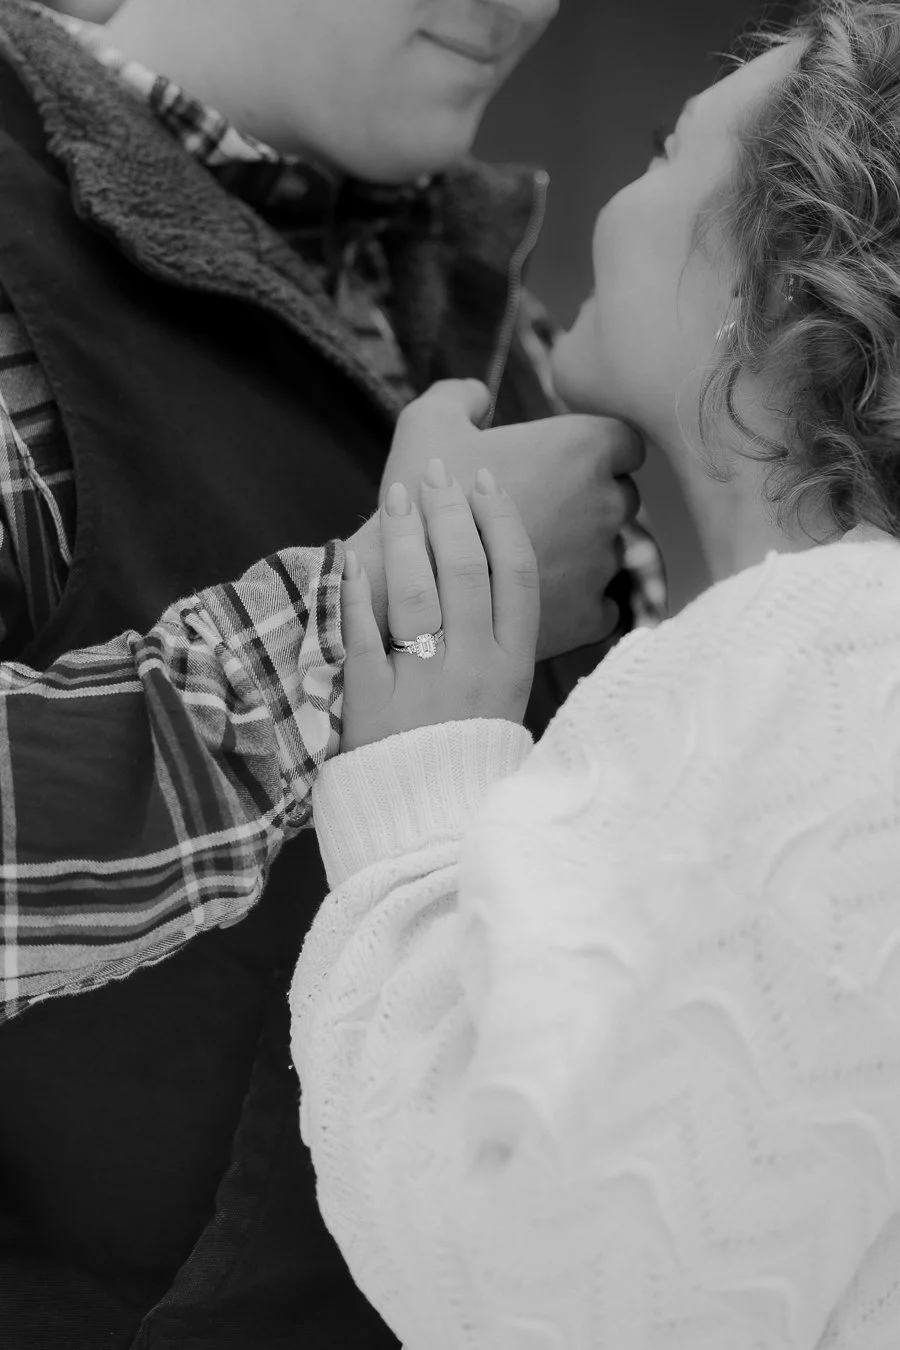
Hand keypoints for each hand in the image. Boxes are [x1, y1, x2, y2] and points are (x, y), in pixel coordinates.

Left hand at [339, 459, 538, 753]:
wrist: (430, 824)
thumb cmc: (467, 755)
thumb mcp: (505, 700)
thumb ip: (499, 640)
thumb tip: (489, 565)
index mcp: (512, 667)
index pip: (516, 576)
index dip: (501, 521)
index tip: (485, 482)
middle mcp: (472, 669)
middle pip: (466, 572)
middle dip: (450, 511)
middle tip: (436, 472)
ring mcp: (421, 685)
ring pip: (418, 592)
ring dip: (407, 535)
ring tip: (398, 495)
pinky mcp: (372, 703)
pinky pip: (362, 635)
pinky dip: (357, 591)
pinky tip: (352, 555)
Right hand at [380, 380, 644, 660]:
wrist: (403, 589)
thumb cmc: (418, 498)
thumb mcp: (427, 422)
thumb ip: (462, 396)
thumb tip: (481, 396)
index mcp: (582, 449)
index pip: (625, 444)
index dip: (594, 454)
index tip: (559, 467)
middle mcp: (606, 505)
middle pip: (621, 499)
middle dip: (589, 504)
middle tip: (538, 514)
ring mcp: (601, 565)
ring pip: (611, 555)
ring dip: (582, 555)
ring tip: (530, 560)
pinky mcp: (588, 618)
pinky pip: (605, 607)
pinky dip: (582, 605)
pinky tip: (546, 600)